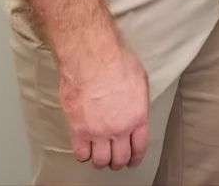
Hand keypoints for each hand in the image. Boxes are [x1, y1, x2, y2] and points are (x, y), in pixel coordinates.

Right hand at [58, 39, 149, 170]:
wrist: (91, 57)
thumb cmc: (115, 61)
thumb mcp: (140, 79)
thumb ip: (138, 101)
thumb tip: (135, 108)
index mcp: (138, 116)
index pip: (139, 147)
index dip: (136, 157)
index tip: (133, 160)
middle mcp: (119, 128)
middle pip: (120, 158)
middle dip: (118, 161)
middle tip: (115, 159)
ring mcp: (98, 131)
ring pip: (101, 161)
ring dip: (101, 160)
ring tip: (99, 155)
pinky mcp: (78, 130)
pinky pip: (81, 154)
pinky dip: (83, 154)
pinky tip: (84, 147)